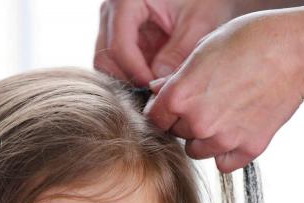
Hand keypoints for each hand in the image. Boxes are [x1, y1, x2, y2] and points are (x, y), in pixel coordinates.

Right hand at [94, 0, 247, 86]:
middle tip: (156, 92)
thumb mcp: (197, 22)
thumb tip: (157, 85)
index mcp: (126, 1)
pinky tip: (155, 79)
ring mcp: (113, 25)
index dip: (137, 73)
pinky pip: (118, 64)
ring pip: (108, 65)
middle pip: (105, 59)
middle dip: (130, 79)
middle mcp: (111, 12)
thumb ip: (178, 53)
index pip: (119, 47)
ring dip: (131, 79)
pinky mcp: (121, 36)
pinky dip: (134, 75)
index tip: (157, 89)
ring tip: (158, 86)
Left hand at [144, 9, 303, 172]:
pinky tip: (238, 130)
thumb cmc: (251, 41)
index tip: (176, 103)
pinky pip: (224, 163)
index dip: (165, 110)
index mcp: (180, 96)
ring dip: (206, 139)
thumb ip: (177, 77)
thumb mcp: (204, 49)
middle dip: (187, 121)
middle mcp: (197, 122)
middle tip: (210, 101)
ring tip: (226, 113)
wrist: (297, 53)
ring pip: (198, 151)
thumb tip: (157, 91)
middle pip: (177, 134)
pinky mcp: (248, 149)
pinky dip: (228, 152)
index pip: (155, 118)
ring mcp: (223, 139)